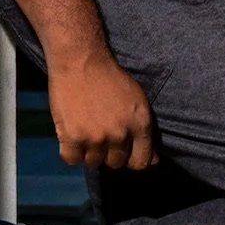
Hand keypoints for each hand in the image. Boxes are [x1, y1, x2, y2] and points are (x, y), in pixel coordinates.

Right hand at [47, 50, 158, 170]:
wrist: (82, 61)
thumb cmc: (110, 78)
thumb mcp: (137, 102)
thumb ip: (144, 133)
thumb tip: (154, 162)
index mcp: (140, 125)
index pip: (141, 162)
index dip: (131, 160)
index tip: (123, 153)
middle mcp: (120, 134)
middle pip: (115, 163)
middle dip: (108, 153)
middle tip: (100, 134)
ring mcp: (96, 137)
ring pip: (93, 162)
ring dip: (88, 151)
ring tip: (85, 130)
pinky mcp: (73, 137)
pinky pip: (71, 159)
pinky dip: (70, 152)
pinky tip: (72, 137)